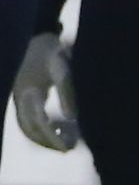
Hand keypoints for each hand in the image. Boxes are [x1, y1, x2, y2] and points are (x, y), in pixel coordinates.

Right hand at [11, 33, 77, 151]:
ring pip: (26, 126)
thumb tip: (71, 117)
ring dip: (43, 138)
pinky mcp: (23, 97)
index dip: (52, 138)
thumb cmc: (52, 50)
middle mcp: (20, 98)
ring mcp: (19, 98)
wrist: (37, 35)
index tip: (68, 147)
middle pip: (30, 129)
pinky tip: (57, 129)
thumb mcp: (63, 67)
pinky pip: (27, 119)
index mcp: (28, 93)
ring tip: (65, 143)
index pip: (38, 124)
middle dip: (48, 142)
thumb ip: (66, 90)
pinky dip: (39, 129)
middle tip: (70, 149)